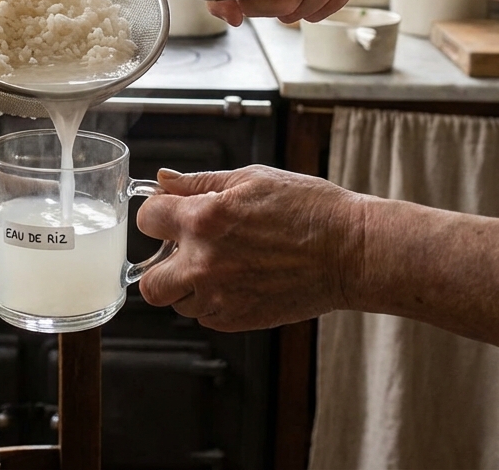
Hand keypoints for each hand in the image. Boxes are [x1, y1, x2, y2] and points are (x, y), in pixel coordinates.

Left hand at [135, 166, 366, 331]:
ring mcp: (221, 296)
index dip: (158, 214)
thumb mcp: (252, 179)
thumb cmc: (310, 210)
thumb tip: (163, 179)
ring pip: (178, 303)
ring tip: (221, 265)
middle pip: (149, 282)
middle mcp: (205, 263)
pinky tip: (238, 281)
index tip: (169, 215)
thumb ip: (199, 182)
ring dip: (189, 285)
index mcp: (204, 220)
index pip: (147, 220)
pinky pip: (206, 317)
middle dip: (160, 265)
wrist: (351, 251)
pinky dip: (213, 302)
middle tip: (184, 253)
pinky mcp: (239, 320)